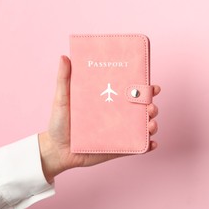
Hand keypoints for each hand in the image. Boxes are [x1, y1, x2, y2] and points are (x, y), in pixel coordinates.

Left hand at [38, 56, 160, 183]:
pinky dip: (148, 146)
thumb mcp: (62, 100)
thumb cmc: (59, 124)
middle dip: (152, 107)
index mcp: (109, 101)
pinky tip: (152, 144)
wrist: (56, 150)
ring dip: (152, 125)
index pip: (131, 92)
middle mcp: (118, 116)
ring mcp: (120, 133)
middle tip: (150, 107)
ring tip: (151, 125)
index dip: (145, 89)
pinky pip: (138, 147)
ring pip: (143, 128)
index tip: (152, 86)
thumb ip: (63, 80)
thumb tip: (64, 57)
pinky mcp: (119, 149)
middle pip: (142, 109)